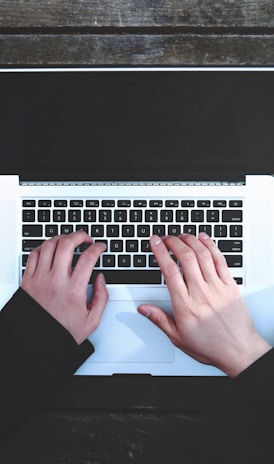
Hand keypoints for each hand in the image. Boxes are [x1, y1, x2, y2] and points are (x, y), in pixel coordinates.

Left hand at [21, 231, 107, 344]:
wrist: (37, 343)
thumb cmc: (62, 332)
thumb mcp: (92, 321)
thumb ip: (102, 298)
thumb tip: (101, 279)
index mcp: (74, 290)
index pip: (88, 258)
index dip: (98, 247)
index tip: (100, 247)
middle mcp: (55, 281)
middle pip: (67, 244)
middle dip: (80, 235)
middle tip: (86, 238)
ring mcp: (40, 279)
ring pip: (49, 245)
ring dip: (62, 238)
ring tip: (69, 241)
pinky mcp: (28, 280)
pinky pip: (34, 254)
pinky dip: (44, 247)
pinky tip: (51, 249)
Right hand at [138, 233, 271, 376]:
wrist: (239, 351)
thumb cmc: (211, 346)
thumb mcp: (179, 338)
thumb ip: (159, 320)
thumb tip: (144, 309)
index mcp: (185, 305)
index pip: (169, 271)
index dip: (160, 252)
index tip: (154, 242)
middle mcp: (201, 293)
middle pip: (185, 258)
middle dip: (173, 242)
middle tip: (166, 237)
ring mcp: (217, 287)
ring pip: (202, 255)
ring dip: (190, 240)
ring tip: (182, 236)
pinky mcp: (230, 285)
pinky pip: (220, 260)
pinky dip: (211, 246)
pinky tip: (204, 239)